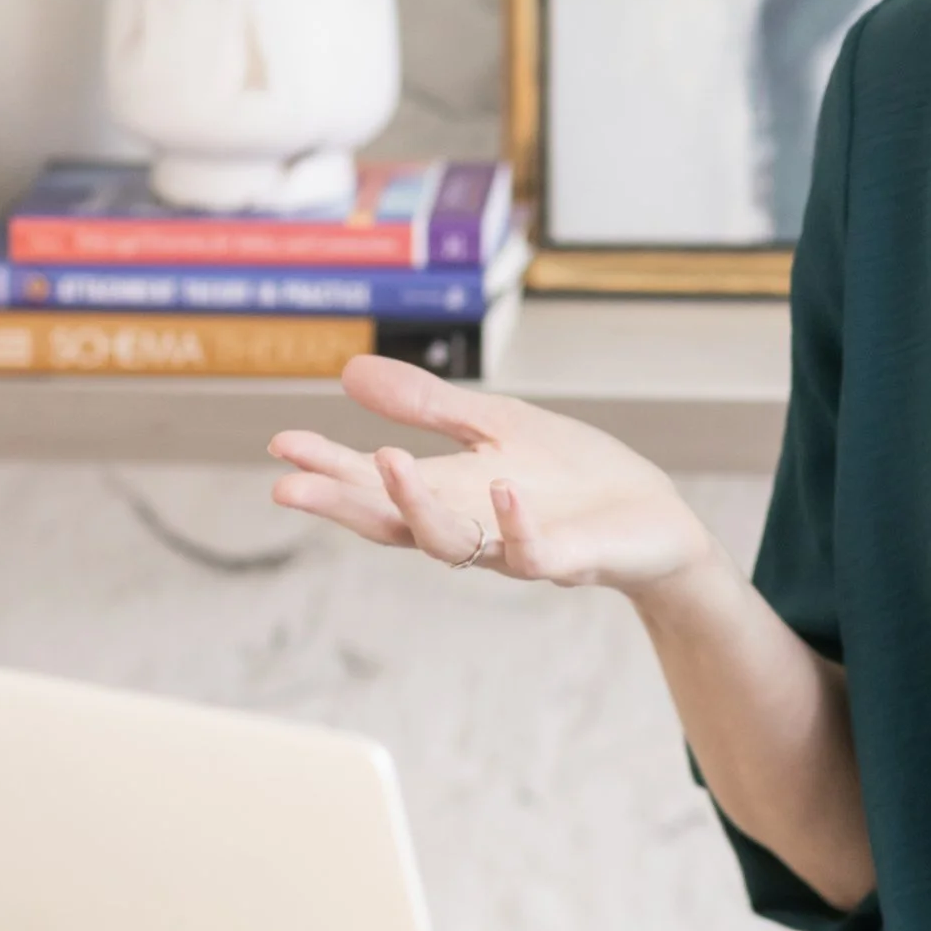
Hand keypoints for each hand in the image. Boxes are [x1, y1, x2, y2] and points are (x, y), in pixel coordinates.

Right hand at [268, 353, 714, 596]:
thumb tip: (348, 371)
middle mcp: (469, 527)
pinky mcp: (566, 559)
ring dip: (415, 506)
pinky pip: (532, 551)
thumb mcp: (493, 425)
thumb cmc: (570, 476)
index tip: (279, 443)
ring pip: (449, 542)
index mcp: (448, 493)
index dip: (326, 466)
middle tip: (286, 487)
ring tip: (387, 462)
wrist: (652, 521)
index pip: (372, 483)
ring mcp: (513, 547)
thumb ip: (426, 405)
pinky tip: (501, 488)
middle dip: (340, 504)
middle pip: (390, 523)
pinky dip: (514, 524)